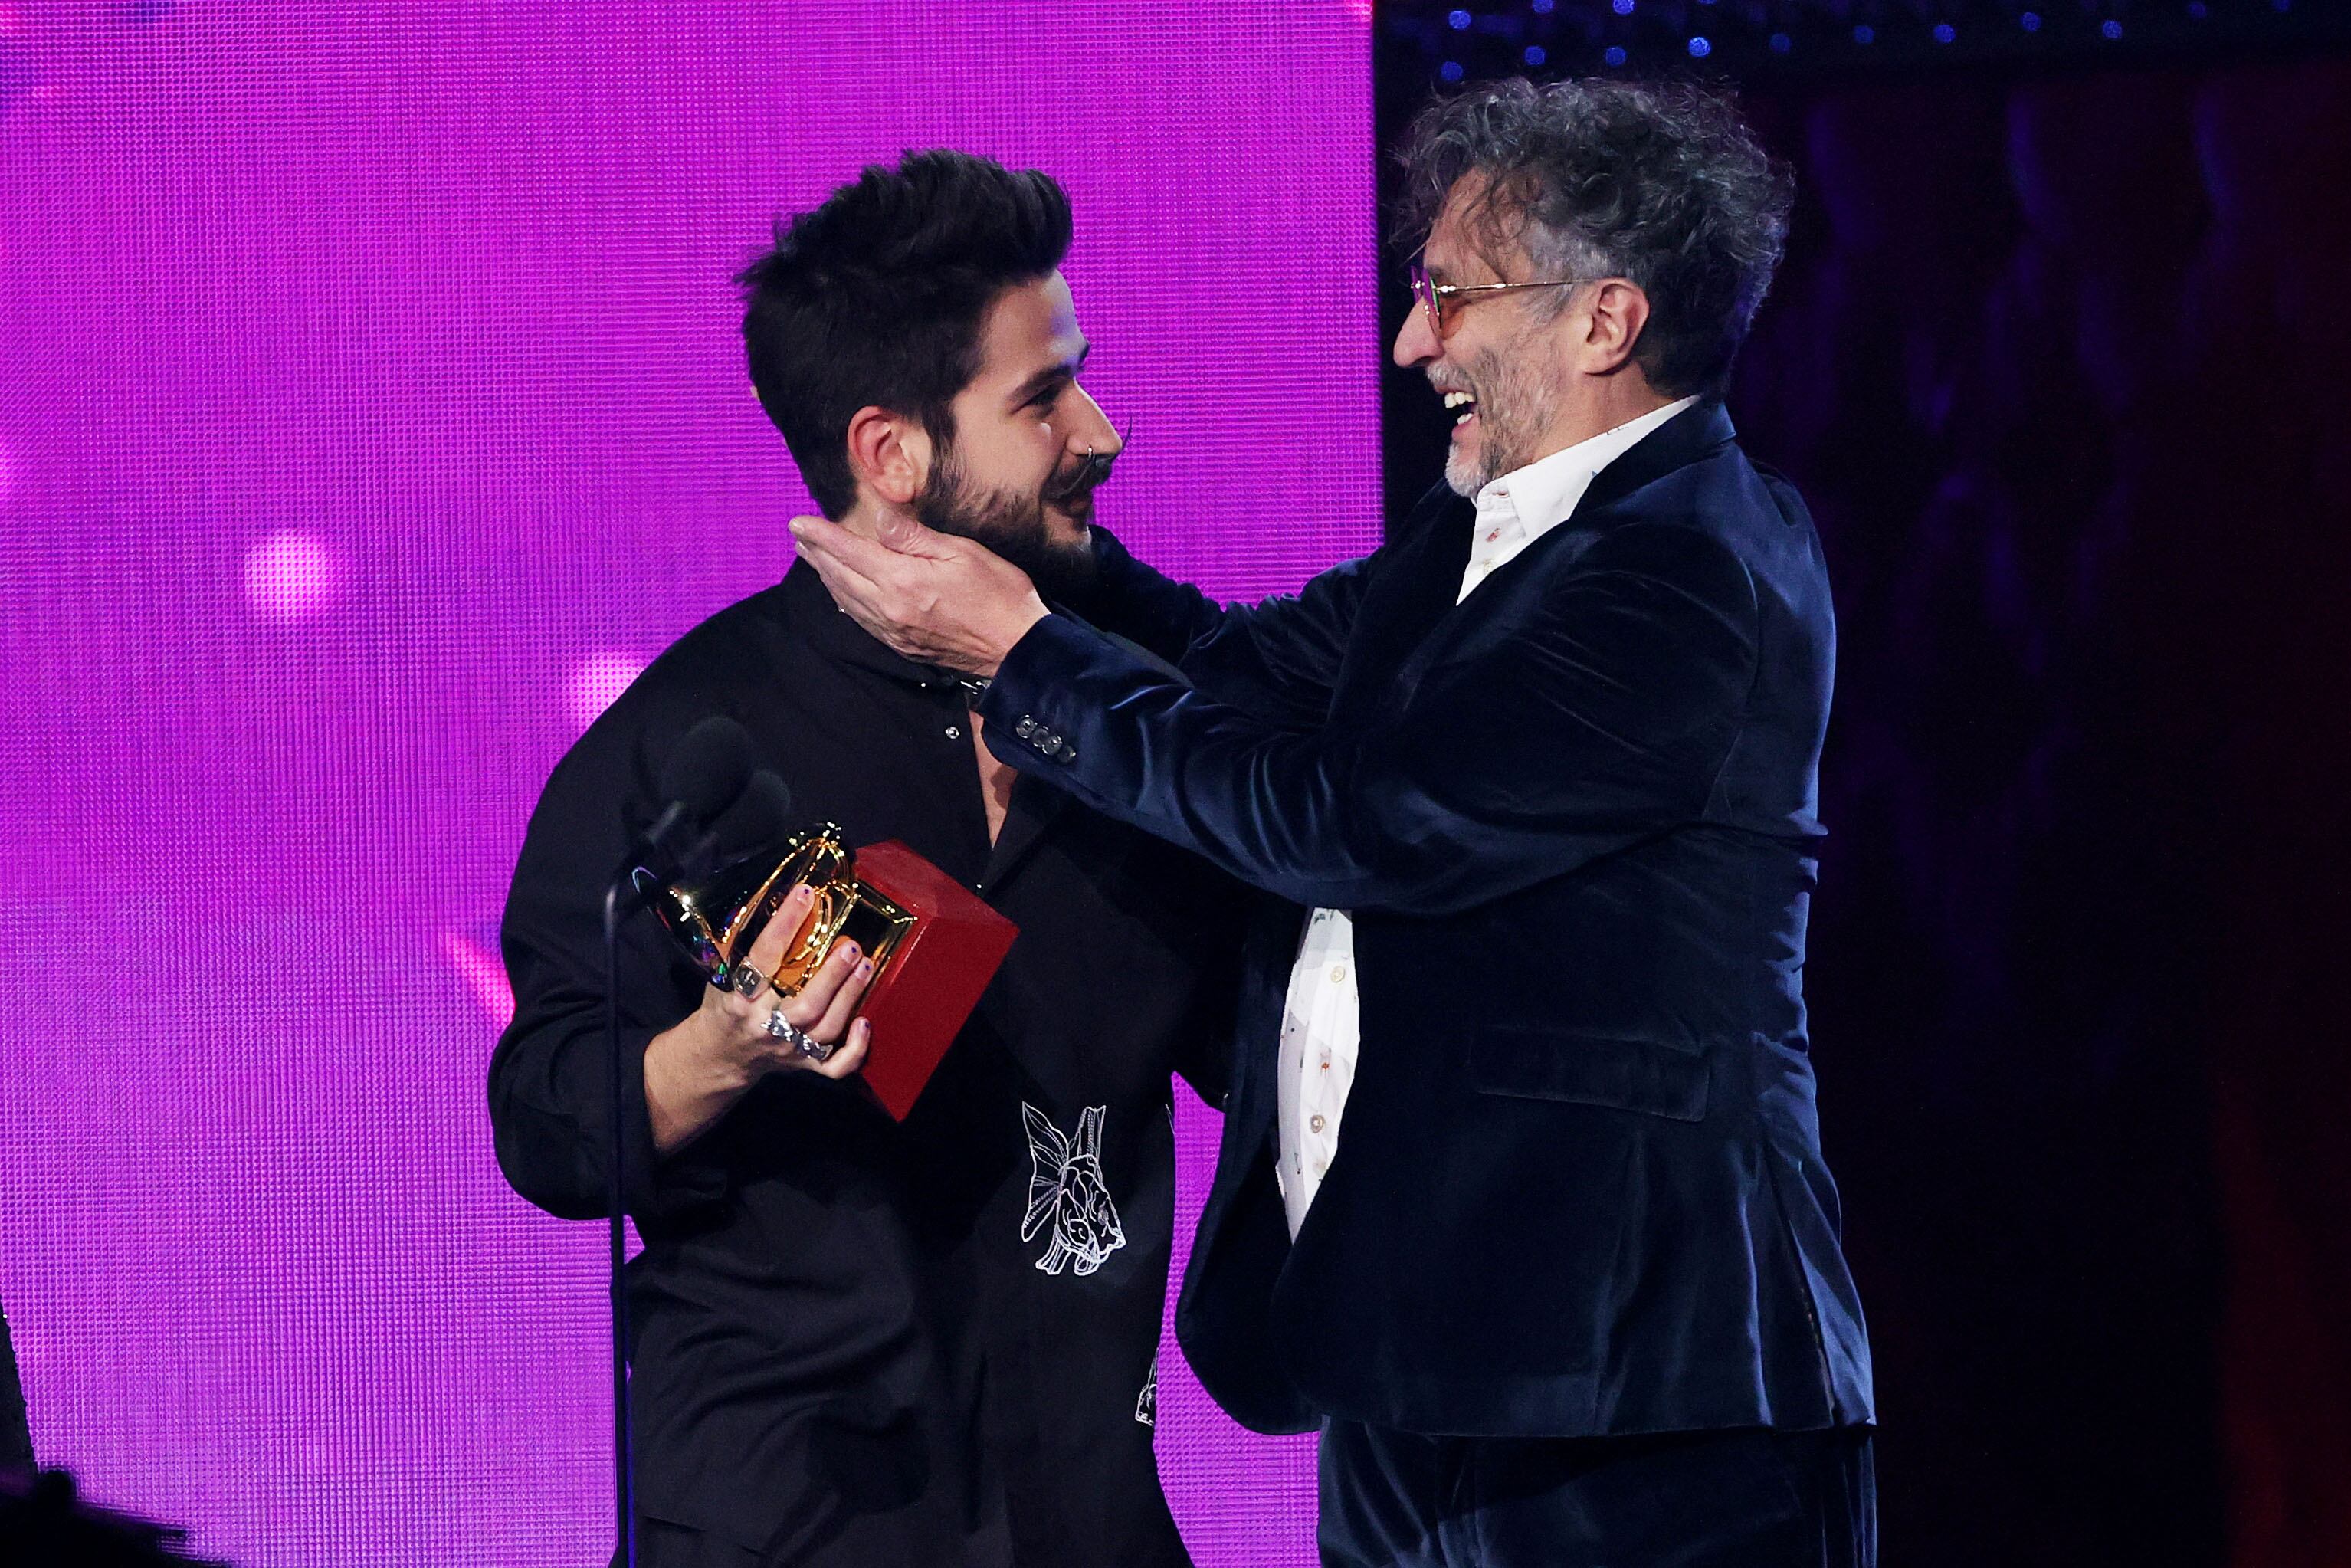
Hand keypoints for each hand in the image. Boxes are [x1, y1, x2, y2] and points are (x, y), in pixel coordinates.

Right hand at [644, 882, 876, 1151]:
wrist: (720, 1055)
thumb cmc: (725, 1005)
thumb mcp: (723, 974)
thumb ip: (747, 946)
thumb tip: (781, 902)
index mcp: (739, 1000)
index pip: (764, 958)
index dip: (784, 925)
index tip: (805, 895)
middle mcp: (764, 1026)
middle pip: (805, 1005)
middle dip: (832, 975)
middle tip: (851, 946)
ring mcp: (787, 1049)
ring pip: (825, 1029)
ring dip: (849, 997)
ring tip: (866, 965)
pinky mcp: (803, 1065)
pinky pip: (834, 1066)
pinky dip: (854, 1050)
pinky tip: (865, 1023)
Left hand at [789, 513, 1048, 677]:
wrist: (1017, 649)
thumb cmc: (999, 594)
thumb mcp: (962, 553)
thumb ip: (915, 537)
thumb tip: (878, 518)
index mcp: (902, 580)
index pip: (849, 551)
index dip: (821, 536)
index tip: (798, 523)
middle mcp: (889, 608)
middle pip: (841, 577)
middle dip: (816, 555)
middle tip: (798, 537)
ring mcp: (894, 631)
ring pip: (847, 600)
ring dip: (826, 578)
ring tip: (811, 559)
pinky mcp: (903, 646)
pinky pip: (862, 620)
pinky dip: (845, 603)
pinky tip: (841, 594)